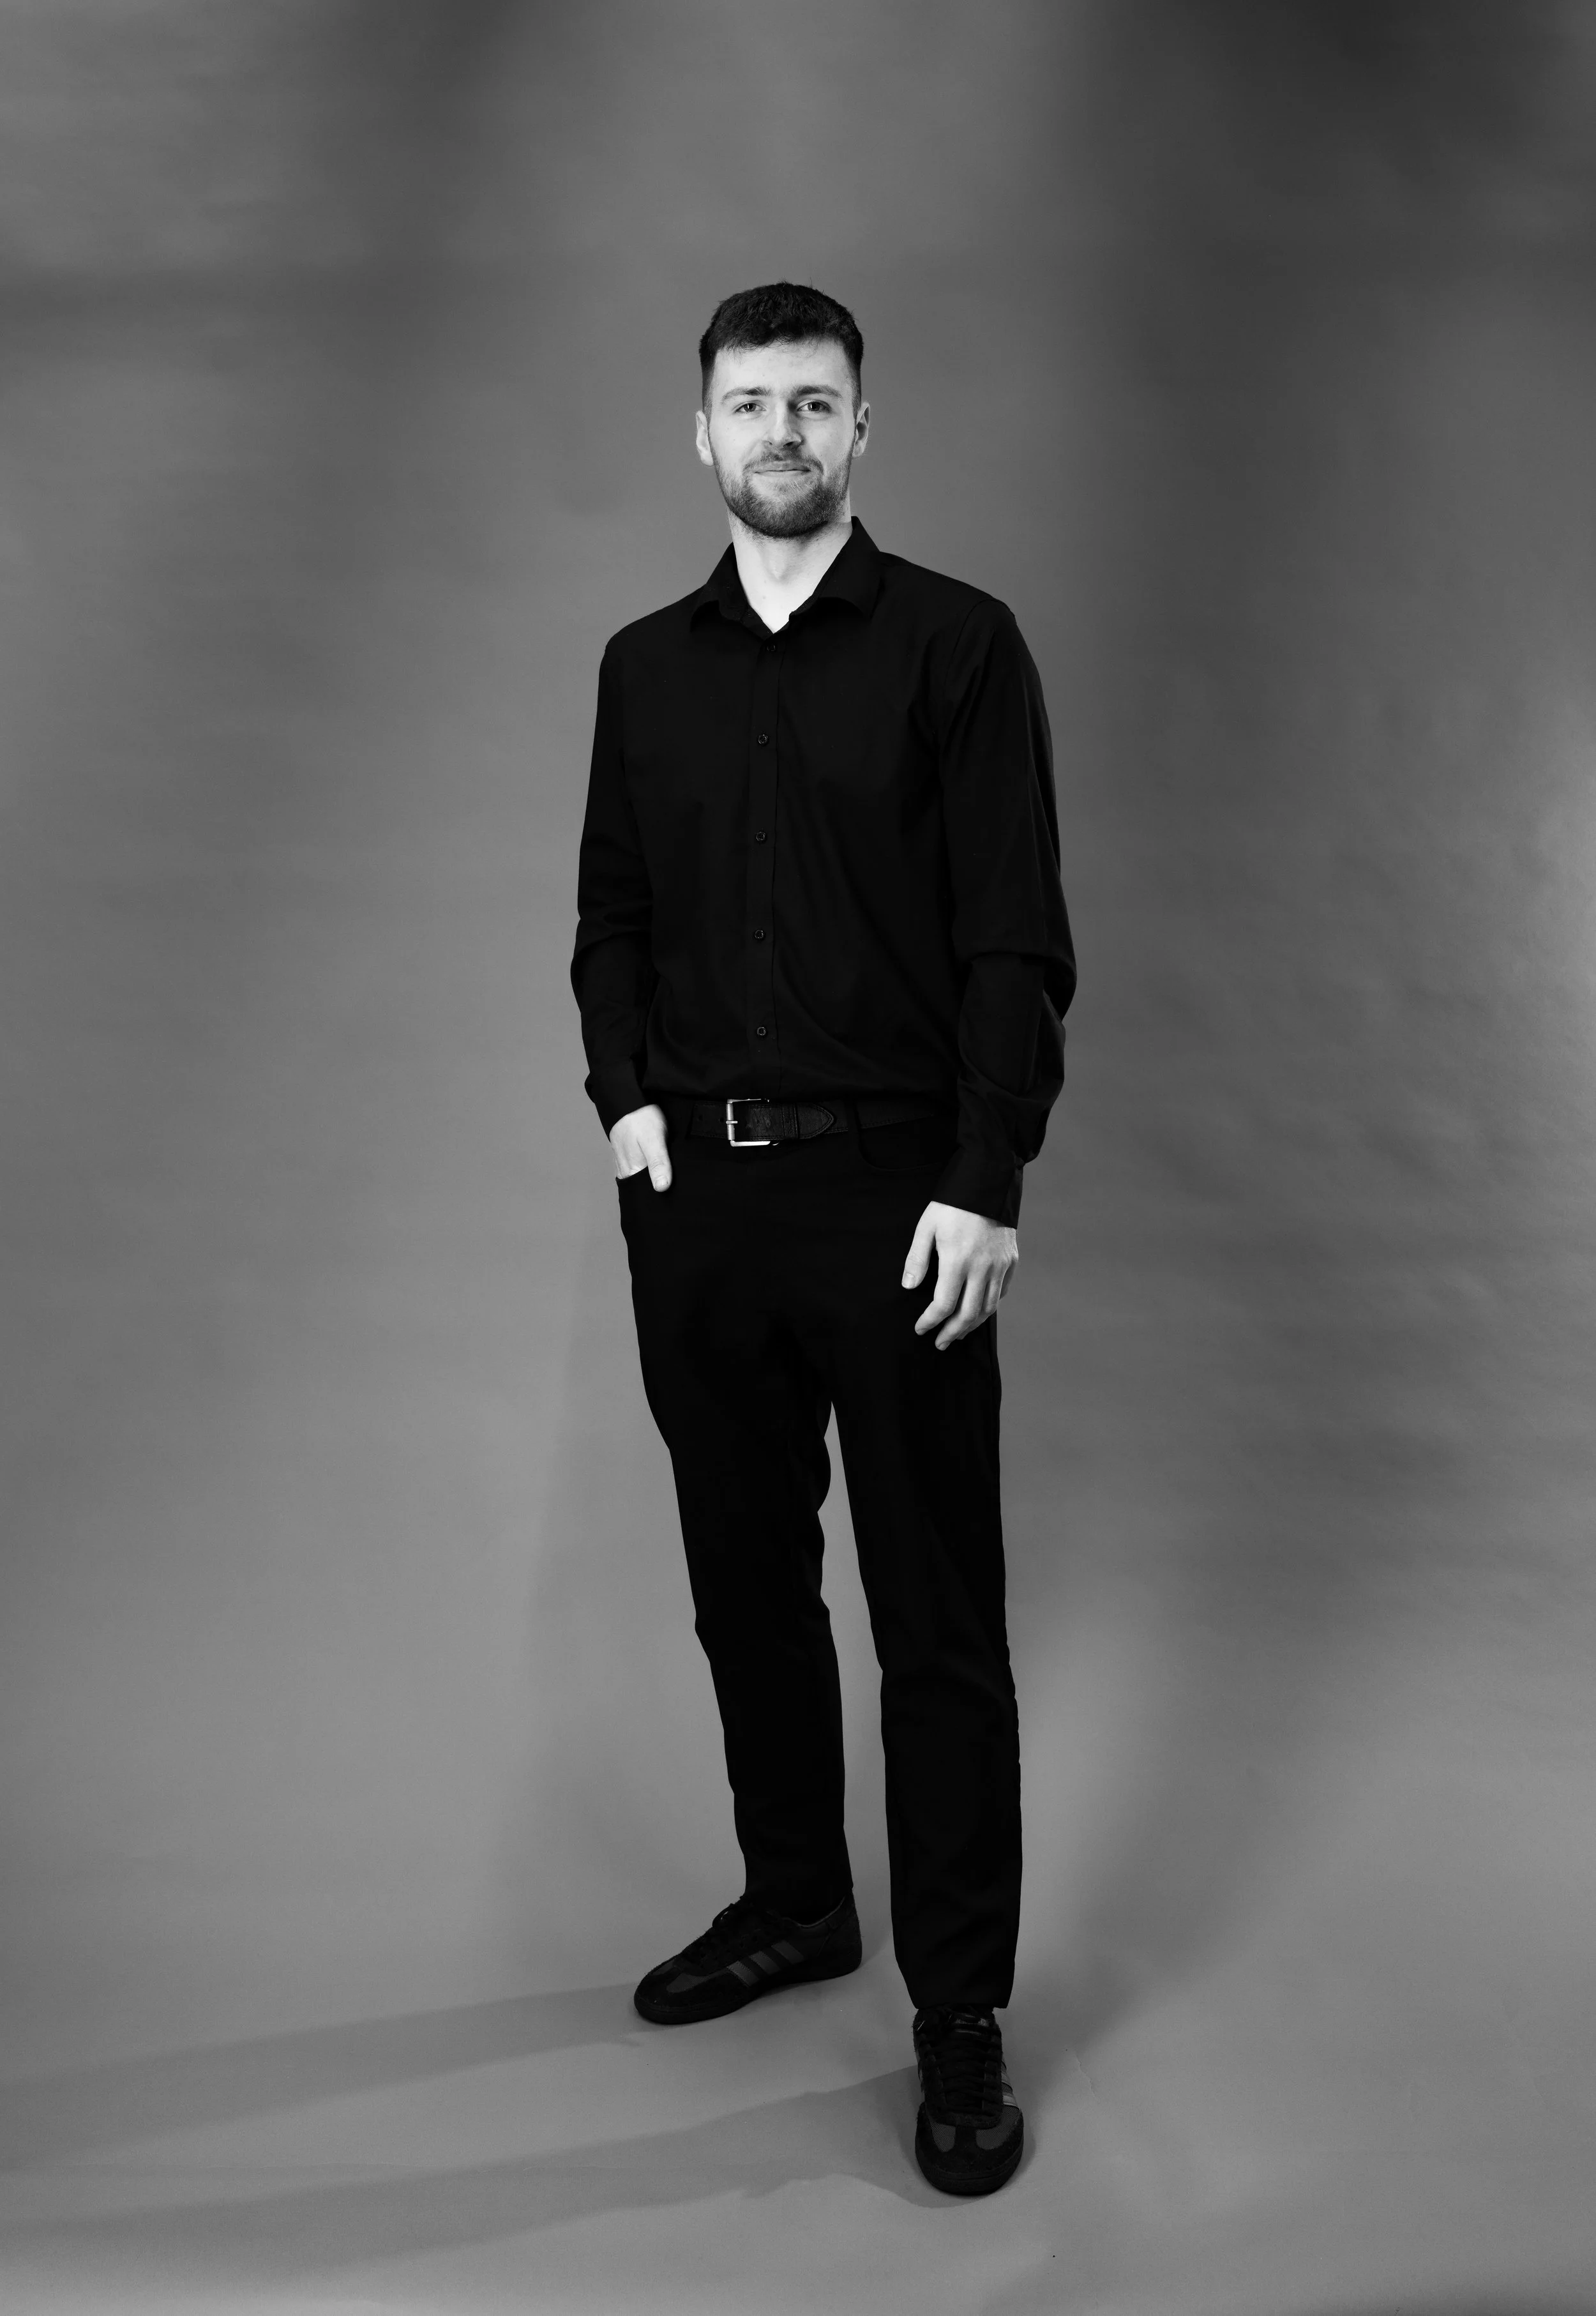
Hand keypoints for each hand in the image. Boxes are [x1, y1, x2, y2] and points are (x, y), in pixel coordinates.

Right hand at [610, 1103, 671, 1189]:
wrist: (629, 1103)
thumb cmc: (641, 1120)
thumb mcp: (654, 1141)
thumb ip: (658, 1164)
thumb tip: (661, 1188)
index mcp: (632, 1172)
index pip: (648, 1193)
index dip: (662, 1194)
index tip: (675, 1190)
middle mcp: (627, 1172)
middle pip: (646, 1187)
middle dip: (660, 1186)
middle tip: (675, 1179)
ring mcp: (626, 1165)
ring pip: (644, 1179)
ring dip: (656, 1177)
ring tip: (668, 1169)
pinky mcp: (629, 1158)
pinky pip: (640, 1170)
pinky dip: (650, 1169)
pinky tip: (659, 1163)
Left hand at [902, 1201, 1016, 1349]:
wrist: (988, 1182)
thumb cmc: (951, 1204)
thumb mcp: (926, 1226)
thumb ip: (916, 1258)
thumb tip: (909, 1287)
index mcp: (958, 1261)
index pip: (944, 1304)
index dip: (931, 1321)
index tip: (920, 1328)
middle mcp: (982, 1268)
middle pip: (968, 1314)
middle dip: (952, 1332)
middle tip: (940, 1343)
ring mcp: (999, 1265)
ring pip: (988, 1308)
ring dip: (972, 1325)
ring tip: (957, 1333)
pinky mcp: (1010, 1260)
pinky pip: (1001, 1292)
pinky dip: (989, 1307)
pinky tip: (978, 1311)